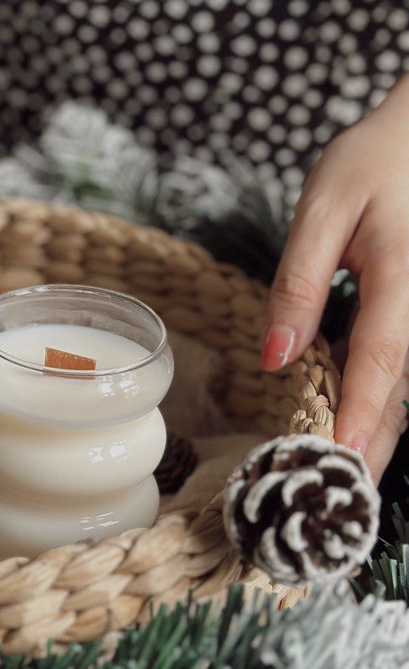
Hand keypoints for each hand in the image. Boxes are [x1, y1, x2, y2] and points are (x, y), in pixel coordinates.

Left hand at [262, 75, 408, 480]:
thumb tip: (273, 358)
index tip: (339, 468)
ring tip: (342, 484)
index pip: (381, 364)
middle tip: (337, 506)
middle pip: (405, 394)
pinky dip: (385, 405)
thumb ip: (298, 284)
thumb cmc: (374, 162)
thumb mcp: (323, 208)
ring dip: (381, 436)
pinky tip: (358, 433)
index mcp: (404, 279)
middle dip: (371, 451)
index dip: (361, 420)